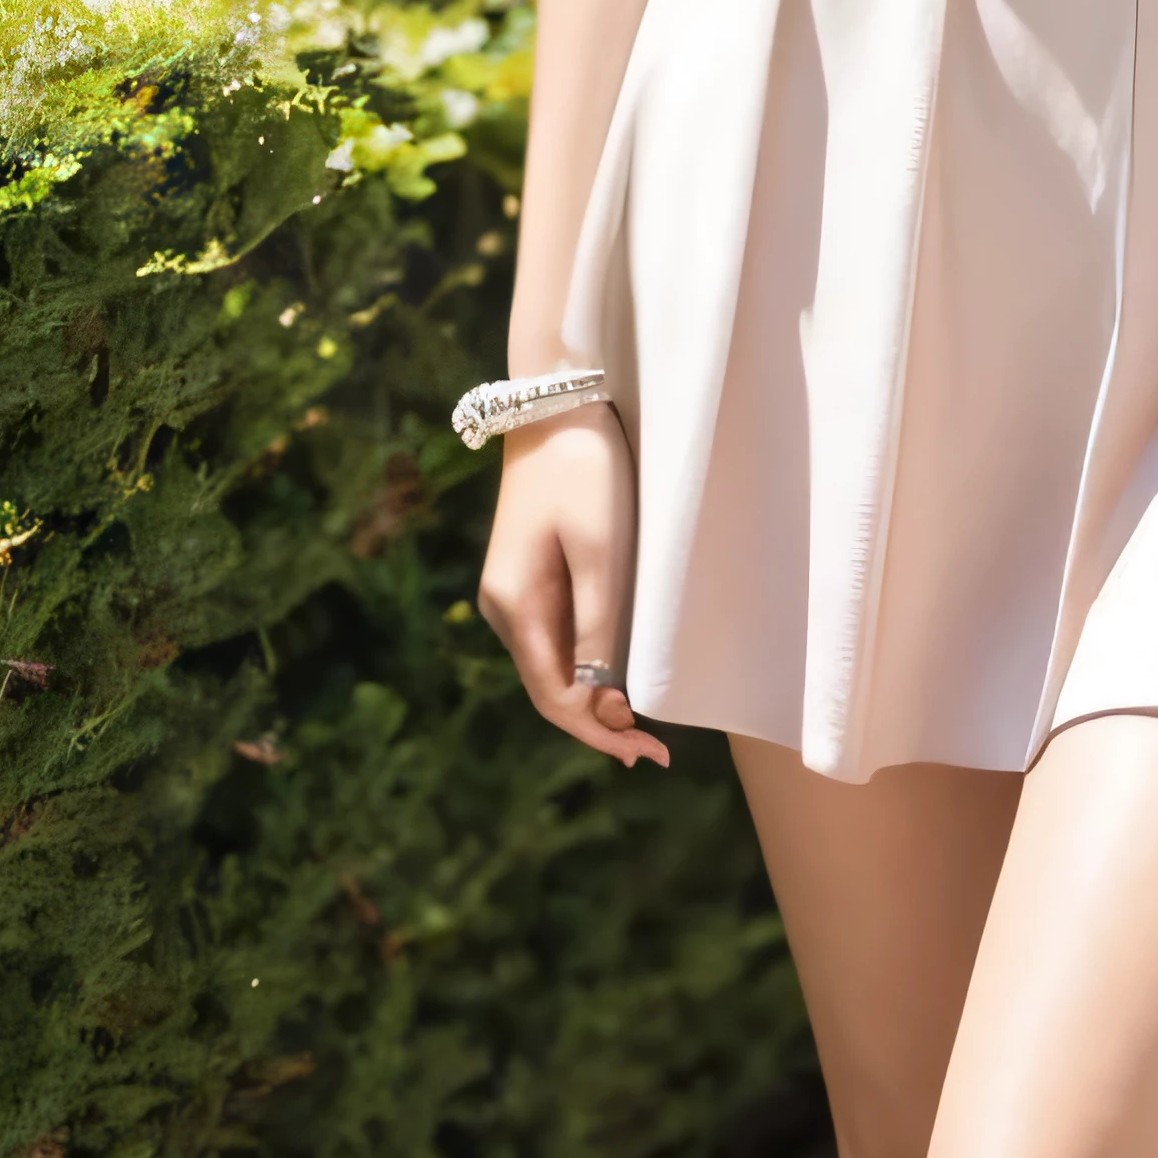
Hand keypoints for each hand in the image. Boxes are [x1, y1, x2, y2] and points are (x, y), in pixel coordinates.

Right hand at [476, 409, 669, 768]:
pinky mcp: (529, 574)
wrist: (554, 405)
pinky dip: (584, 668)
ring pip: (551, 668)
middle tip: (652, 752)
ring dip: (591, 700)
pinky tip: (614, 679)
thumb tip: (600, 698)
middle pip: (548, 690)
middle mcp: (505, 608)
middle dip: (597, 725)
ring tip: (640, 728)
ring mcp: (514, 592)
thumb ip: (598, 626)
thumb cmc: (584, 474)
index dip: (597, 732)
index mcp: (517, 606)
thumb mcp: (601, 551)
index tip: (646, 752)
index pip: (555, 697)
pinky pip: (555, 639)